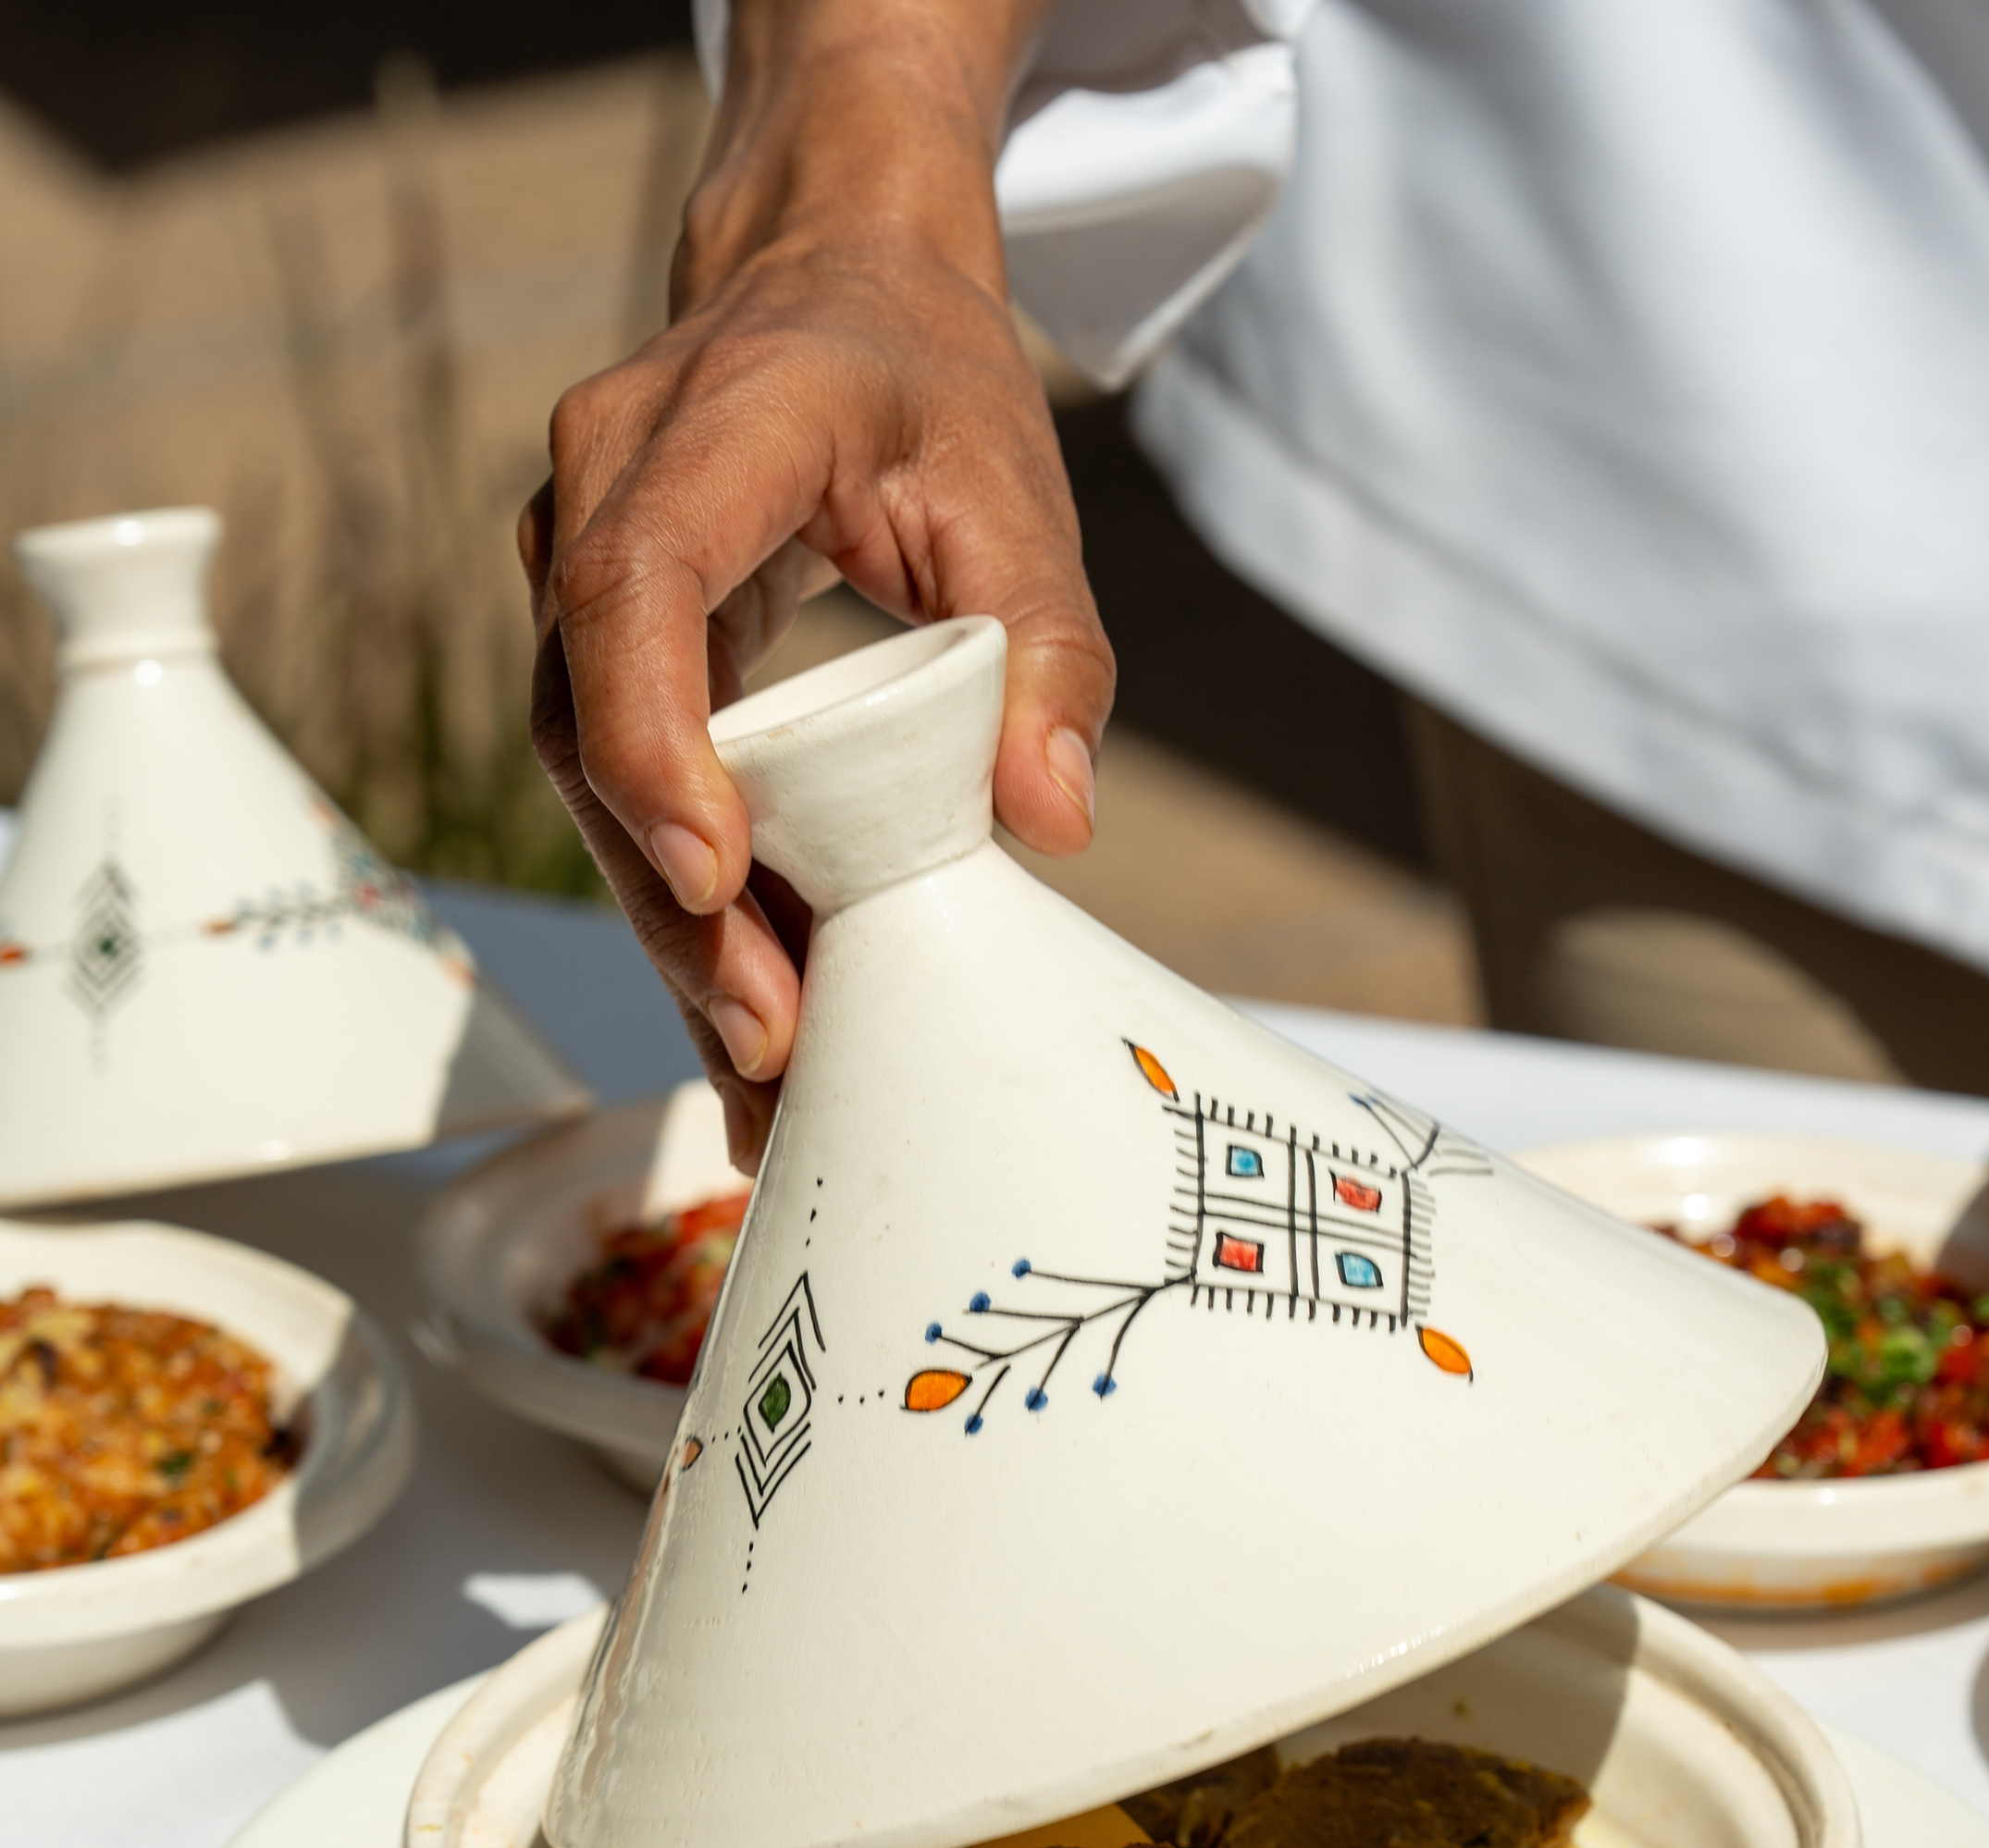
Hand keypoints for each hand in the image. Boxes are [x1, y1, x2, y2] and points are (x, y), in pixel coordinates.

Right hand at [521, 1, 1112, 1160]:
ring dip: (672, 926)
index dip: (655, 737)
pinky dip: (684, 900)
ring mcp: (576, 569)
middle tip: (763, 1033)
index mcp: (708, 427)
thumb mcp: (1021, 500)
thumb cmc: (928, 388)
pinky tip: (746, 1012)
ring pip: (588, 774)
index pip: (633, 585)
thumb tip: (1053, 820)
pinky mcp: (598, 646)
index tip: (713, 870)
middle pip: (590, 720)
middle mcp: (600, 494)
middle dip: (672, 896)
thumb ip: (1049, 653)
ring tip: (762, 1064)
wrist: (839, 284)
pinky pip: (621, 782)